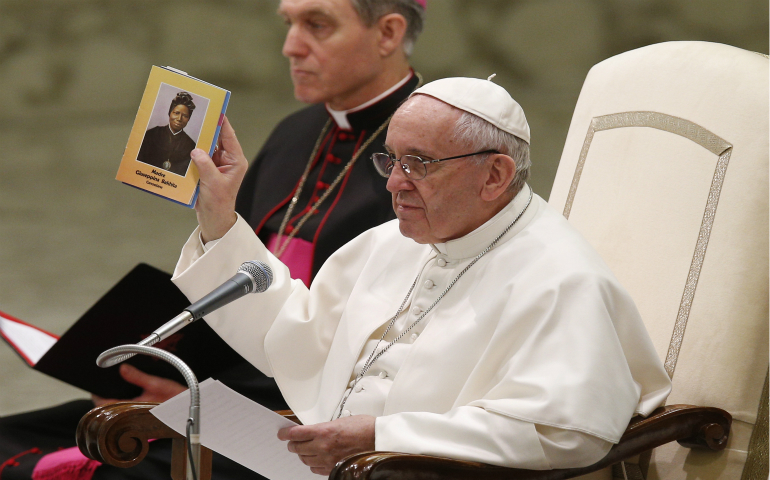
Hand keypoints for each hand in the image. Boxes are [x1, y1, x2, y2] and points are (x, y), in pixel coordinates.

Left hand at [91, 364, 187, 405]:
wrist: (188, 405)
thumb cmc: (175, 398)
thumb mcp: (156, 384)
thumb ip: (138, 377)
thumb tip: (122, 369)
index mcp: (132, 408)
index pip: (106, 406)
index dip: (98, 397)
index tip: (94, 388)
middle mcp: (132, 413)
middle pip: (109, 408)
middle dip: (103, 398)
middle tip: (101, 384)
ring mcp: (136, 413)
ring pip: (117, 408)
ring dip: (113, 399)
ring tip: (111, 385)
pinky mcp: (142, 411)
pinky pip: (127, 407)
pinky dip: (123, 400)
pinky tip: (126, 390)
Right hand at [191, 116, 248, 242]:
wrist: (213, 218)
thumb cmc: (218, 203)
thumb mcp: (213, 184)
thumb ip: (205, 166)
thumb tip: (196, 150)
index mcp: (236, 161)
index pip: (229, 136)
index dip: (222, 122)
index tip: (215, 108)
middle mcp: (227, 159)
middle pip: (217, 138)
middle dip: (207, 127)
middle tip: (196, 113)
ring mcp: (216, 163)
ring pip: (207, 145)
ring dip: (197, 138)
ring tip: (186, 124)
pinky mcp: (206, 168)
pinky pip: (199, 154)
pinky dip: (191, 149)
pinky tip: (182, 142)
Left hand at [278, 415, 375, 475]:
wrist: (378, 439)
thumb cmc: (364, 428)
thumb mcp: (340, 420)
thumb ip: (324, 427)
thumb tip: (313, 430)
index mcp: (323, 431)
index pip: (296, 434)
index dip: (285, 434)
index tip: (282, 434)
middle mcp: (323, 446)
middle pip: (297, 448)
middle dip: (293, 444)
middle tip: (292, 442)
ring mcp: (328, 459)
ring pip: (305, 460)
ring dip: (302, 454)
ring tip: (304, 450)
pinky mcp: (334, 468)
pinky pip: (315, 469)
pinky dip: (312, 464)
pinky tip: (315, 459)